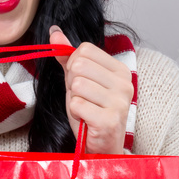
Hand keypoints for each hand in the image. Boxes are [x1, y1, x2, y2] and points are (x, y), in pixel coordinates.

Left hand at [49, 25, 132, 153]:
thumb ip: (67, 56)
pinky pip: (76, 104)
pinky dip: (75, 113)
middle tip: (83, 99)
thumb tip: (54, 31)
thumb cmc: (91, 112)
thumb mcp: (78, 81)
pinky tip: (86, 120)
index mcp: (120, 70)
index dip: (74, 66)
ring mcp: (119, 102)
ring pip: (76, 84)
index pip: (84, 49)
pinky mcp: (109, 120)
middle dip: (72, 83)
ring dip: (73, 100)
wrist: (101, 147)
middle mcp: (124, 83)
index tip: (83, 83)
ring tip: (85, 110)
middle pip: (79, 65)